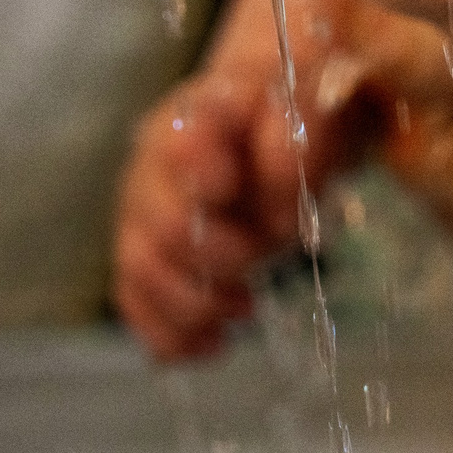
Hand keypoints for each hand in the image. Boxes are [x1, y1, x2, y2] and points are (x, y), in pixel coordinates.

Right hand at [114, 67, 287, 360]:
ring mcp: (143, 214)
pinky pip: (138, 305)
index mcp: (195, 117)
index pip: (179, 145)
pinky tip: (215, 346)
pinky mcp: (148, 256)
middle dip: (220, 257)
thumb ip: (298, 140)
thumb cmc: (297, 112)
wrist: (283, 126)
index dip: (200, 174)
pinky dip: (172, 337)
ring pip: (142, 272)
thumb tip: (276, 216)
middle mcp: (154, 165)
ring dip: (196, 304)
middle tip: (264, 255)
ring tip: (247, 308)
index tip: (231, 191)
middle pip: (164, 226)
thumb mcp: (314, 106)